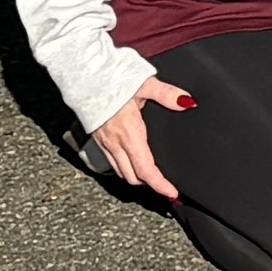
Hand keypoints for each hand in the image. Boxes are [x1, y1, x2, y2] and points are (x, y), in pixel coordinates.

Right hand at [89, 77, 189, 200]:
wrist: (84, 77)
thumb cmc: (113, 80)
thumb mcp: (145, 84)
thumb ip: (167, 94)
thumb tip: (187, 102)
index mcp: (130, 133)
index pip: (146, 169)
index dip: (159, 185)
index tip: (171, 194)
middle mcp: (116, 143)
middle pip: (133, 177)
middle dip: (150, 185)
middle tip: (167, 186)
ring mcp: (105, 143)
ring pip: (121, 172)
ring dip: (136, 178)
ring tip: (152, 178)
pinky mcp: (98, 139)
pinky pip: (112, 163)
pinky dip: (124, 168)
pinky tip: (133, 162)